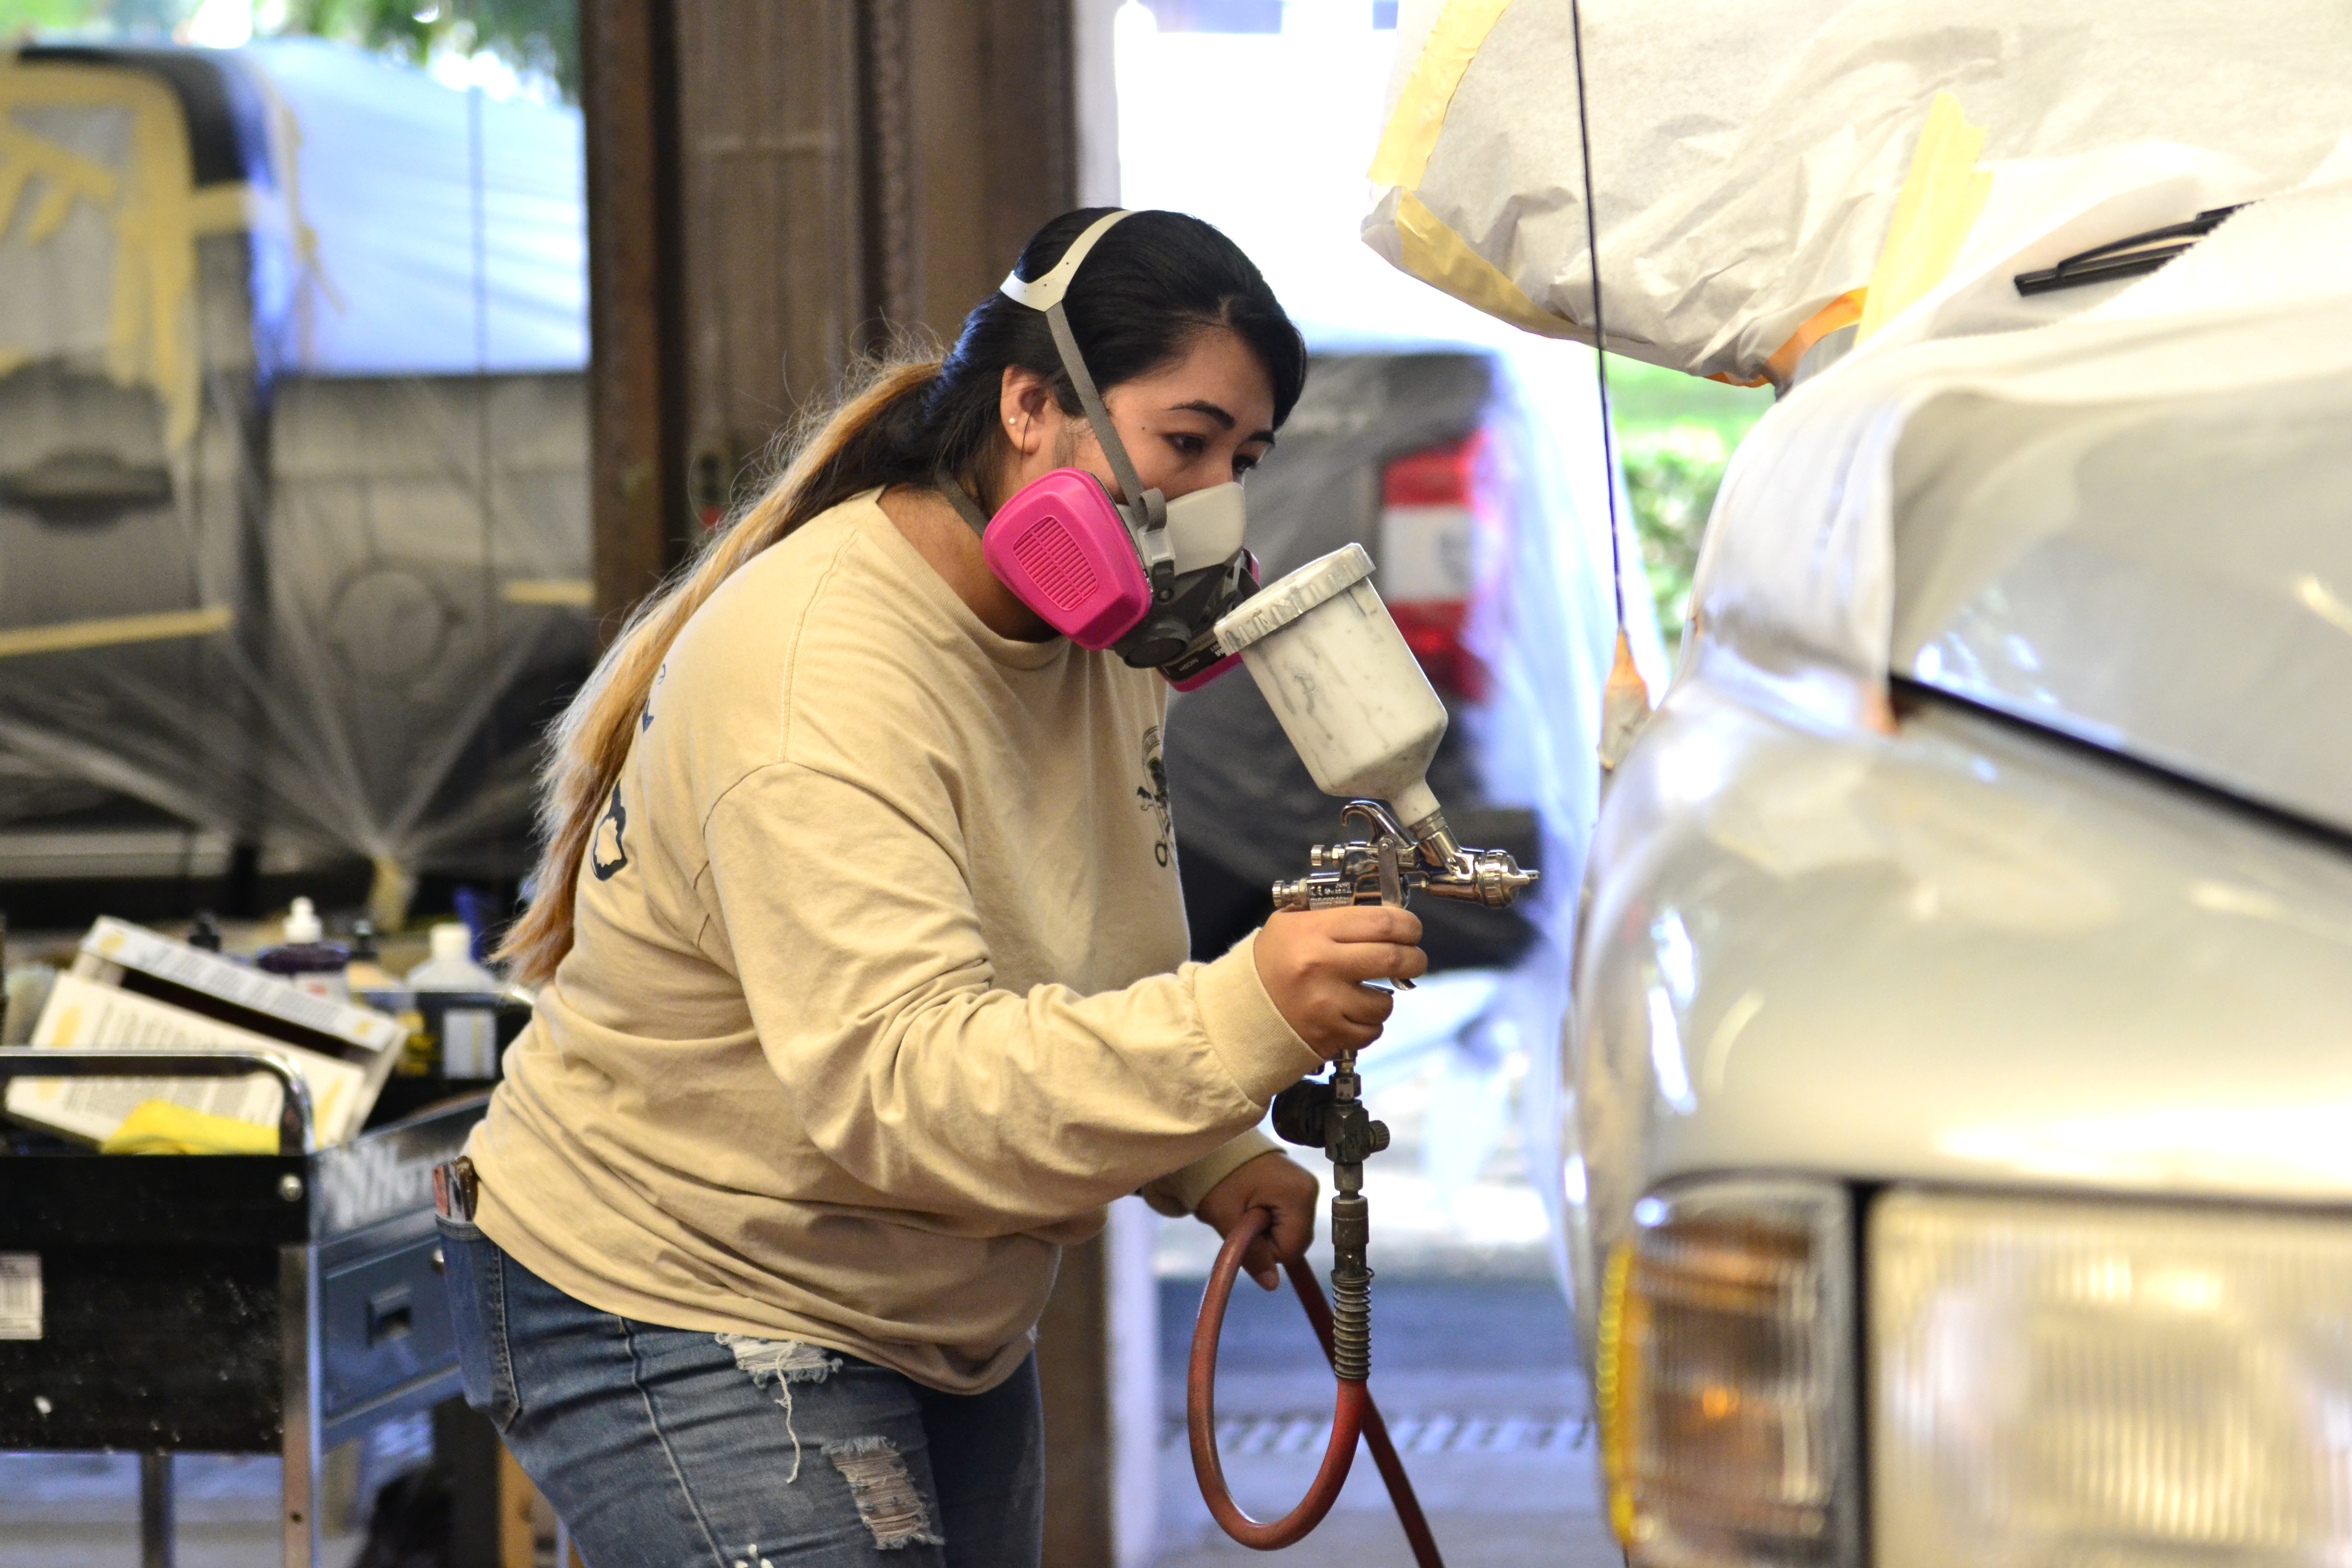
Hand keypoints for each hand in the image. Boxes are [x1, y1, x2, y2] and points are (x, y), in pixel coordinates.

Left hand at [1195, 1152, 1318, 1290]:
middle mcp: (1310, 1188)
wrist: (1213, 1147)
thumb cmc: (1217, 1179)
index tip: (1244, 1232)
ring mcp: (1306, 1185)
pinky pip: (1290, 1218)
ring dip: (1269, 1231)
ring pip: (1292, 1231)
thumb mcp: (1228, 1219)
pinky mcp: (1298, 1185)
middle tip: (1243, 1219)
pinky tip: (1255, 1204)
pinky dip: (1271, 1219)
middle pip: (1296, 1240)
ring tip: (1246, 1209)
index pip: (1292, 1249)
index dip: (1266, 1251)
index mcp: (1298, 1195)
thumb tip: (1272, 1285)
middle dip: (1268, 1241)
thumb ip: (1252, 1254)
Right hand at [1253, 905, 1425, 1059]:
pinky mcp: (1328, 1034)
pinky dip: (1369, 1024)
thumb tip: (1382, 910)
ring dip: (1386, 997)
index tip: (1412, 929)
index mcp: (1314, 931)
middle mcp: (1321, 965)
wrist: (1240, 1008)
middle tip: (1413, 959)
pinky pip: (1371, 1031)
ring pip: (1385, 1002)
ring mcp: (1325, 1003)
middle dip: (1414, 959)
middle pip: (1393, 958)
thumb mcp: (1291, 922)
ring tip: (1371, 992)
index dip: (1408, 925)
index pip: (1381, 922)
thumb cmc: (1270, 962)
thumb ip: (1333, 913)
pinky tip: (1354, 1014)